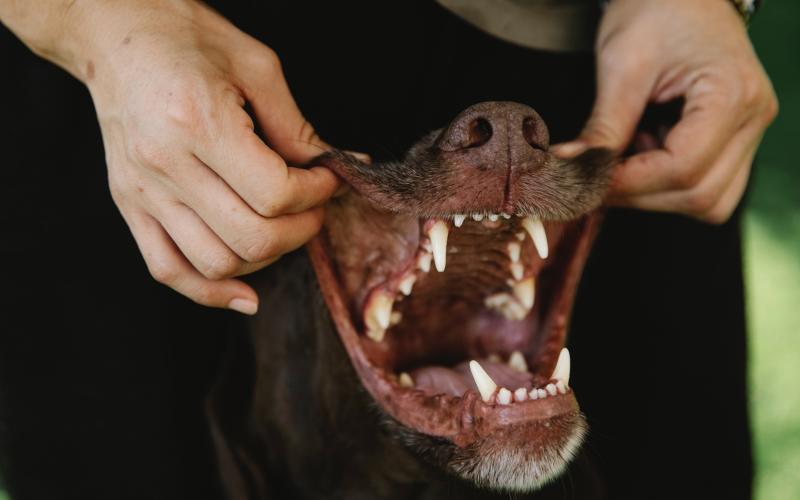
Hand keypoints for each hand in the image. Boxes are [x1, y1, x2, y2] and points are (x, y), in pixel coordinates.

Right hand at [70, 1, 338, 312]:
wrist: (114, 33)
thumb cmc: (186, 40)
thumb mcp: (256, 67)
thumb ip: (297, 127)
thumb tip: (340, 165)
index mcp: (199, 124)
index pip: (275, 194)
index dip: (317, 193)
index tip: (328, 178)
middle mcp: (165, 166)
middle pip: (252, 237)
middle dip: (301, 229)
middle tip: (314, 206)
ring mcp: (142, 192)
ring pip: (217, 263)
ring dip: (265, 257)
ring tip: (281, 228)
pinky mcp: (130, 205)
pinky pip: (168, 270)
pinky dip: (210, 292)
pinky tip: (245, 293)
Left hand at [554, 0, 777, 223]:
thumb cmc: (656, 9)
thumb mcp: (622, 65)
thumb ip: (603, 127)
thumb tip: (570, 170)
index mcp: (733, 94)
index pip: (683, 168)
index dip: (630, 184)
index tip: (586, 181)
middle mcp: (754, 119)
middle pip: (700, 195)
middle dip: (640, 195)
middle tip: (595, 179)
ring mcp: (751, 131)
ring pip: (710, 200)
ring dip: (656, 194)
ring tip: (624, 159)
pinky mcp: (737, 138)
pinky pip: (708, 185)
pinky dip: (668, 184)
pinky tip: (643, 154)